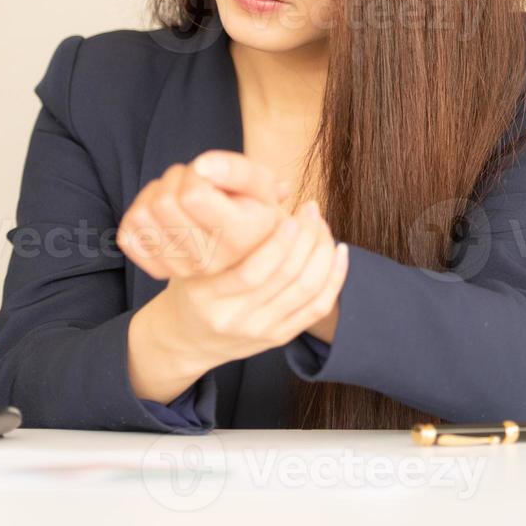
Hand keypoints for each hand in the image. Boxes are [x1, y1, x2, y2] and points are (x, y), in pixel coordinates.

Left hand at [117, 156, 293, 279]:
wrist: (244, 243)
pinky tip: (163, 210)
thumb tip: (201, 166)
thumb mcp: (260, 183)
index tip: (211, 174)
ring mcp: (181, 270)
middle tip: (196, 180)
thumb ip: (238, 170)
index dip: (196, 172)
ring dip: (159, 190)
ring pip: (142, 214)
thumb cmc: (251, 204)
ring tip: (182, 193)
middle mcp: (211, 262)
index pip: (193, 195)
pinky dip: (140, 210)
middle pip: (165, 203)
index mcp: (240, 239)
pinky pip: (128, 232)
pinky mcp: (158, 270)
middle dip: (177, 177)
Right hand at [160, 198, 349, 363]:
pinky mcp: (278, 337)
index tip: (292, 213)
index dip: (281, 240)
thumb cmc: (194, 284)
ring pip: (306, 289)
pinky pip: (318, 307)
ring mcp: (259, 330)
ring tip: (322, 227)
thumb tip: (282, 187)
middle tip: (311, 212)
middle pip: (286, 276)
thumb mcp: (198, 255)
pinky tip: (339, 252)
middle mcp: (233, 317)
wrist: (186, 338)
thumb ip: (231, 224)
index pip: (253, 269)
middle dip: (307, 237)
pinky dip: (335, 277)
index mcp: (207, 293)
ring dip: (323, 252)